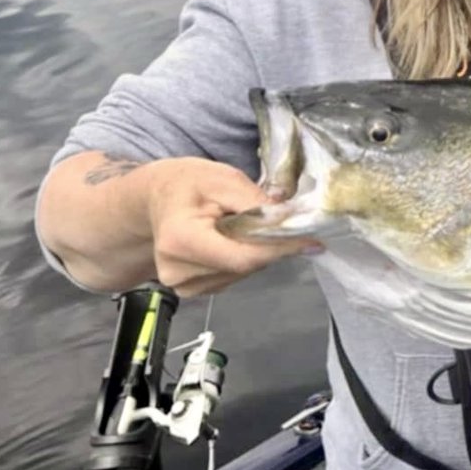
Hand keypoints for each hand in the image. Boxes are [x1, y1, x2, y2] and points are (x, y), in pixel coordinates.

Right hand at [145, 158, 320, 297]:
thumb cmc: (190, 184)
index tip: (313, 241)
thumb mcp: (224, 179)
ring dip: (256, 252)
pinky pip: (233, 277)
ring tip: (244, 225)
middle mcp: (176, 270)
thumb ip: (257, 202)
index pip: (242, 257)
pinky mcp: (191, 290)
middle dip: (270, 246)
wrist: (157, 199)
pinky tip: (232, 240)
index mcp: (180, 240)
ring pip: (242, 273)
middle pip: (244, 266)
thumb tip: (292, 220)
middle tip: (284, 223)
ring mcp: (182, 285)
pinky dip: (243, 258)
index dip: (280, 249)